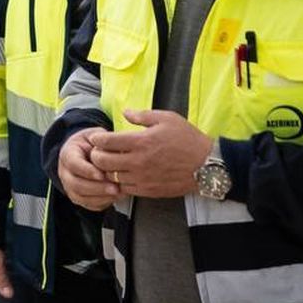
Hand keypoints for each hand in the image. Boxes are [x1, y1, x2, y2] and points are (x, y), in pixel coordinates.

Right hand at [58, 128, 118, 211]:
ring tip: (118, 193)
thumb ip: (102, 141)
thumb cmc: (90, 143)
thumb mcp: (94, 135)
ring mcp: (69, 186)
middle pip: (76, 184)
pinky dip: (102, 202)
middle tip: (114, 188)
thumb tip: (116, 149)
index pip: (74, 164)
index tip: (102, 174)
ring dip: (101, 197)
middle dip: (97, 188)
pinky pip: (88, 204)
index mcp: (67, 154)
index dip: (87, 171)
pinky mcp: (77, 197)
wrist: (82, 151)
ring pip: (81, 197)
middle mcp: (65, 172)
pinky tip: (115, 197)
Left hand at [88, 110, 212, 198]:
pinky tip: (124, 175)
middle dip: (96, 156)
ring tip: (111, 164)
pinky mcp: (148, 191)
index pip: (106, 142)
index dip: (96, 139)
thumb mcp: (167, 119)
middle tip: (99, 152)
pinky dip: (119, 183)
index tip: (96, 138)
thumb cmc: (188, 139)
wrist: (207, 165)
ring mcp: (142, 178)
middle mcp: (138, 161)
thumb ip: (143, 115)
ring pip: (111, 177)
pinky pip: (124, 189)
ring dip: (107, 171)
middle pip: (102, 162)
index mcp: (141, 141)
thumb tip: (125, 112)